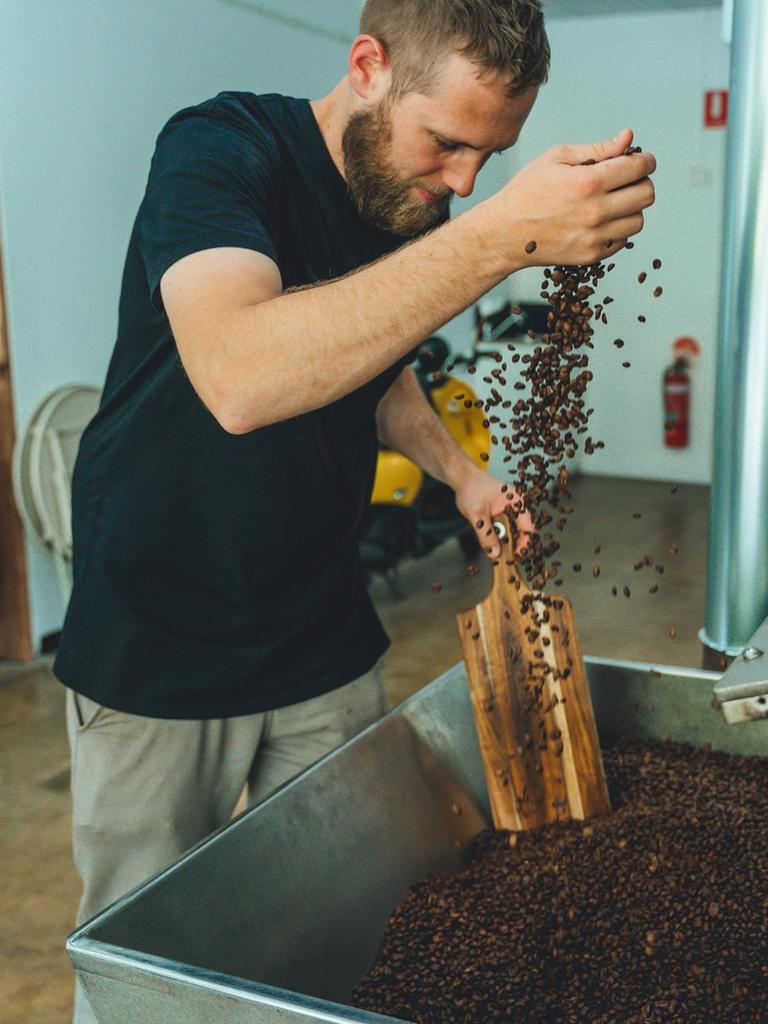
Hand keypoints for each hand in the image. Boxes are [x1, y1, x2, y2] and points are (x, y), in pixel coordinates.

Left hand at [451, 464, 533, 559]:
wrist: (461, 477)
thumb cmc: (471, 488)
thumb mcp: (477, 515)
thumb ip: (486, 535)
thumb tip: (495, 553)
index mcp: (517, 502)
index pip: (528, 528)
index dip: (524, 544)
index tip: (515, 556)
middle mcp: (516, 505)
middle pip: (521, 531)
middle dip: (513, 545)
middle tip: (503, 557)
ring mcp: (509, 509)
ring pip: (511, 531)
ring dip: (504, 541)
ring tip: (496, 550)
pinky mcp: (501, 512)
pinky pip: (503, 527)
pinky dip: (498, 535)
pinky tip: (491, 541)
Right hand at [487, 127, 655, 269]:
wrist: (505, 233)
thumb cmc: (527, 191)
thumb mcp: (557, 158)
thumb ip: (598, 149)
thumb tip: (629, 137)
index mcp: (588, 182)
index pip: (640, 167)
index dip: (646, 160)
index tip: (641, 159)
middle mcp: (596, 211)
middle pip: (647, 194)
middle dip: (642, 182)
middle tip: (627, 180)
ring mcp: (595, 236)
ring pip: (639, 220)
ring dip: (631, 208)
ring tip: (612, 202)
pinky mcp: (592, 255)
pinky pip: (623, 240)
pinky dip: (618, 229)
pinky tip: (600, 220)